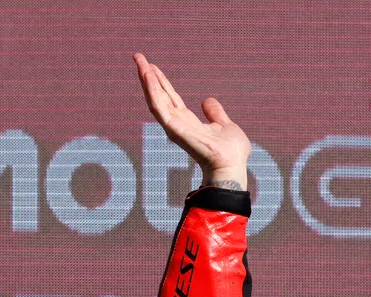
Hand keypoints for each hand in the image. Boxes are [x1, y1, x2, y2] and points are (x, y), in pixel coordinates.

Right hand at [133, 53, 250, 190]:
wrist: (232, 165)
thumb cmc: (231, 152)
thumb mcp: (225, 125)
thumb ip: (215, 113)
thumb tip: (207, 101)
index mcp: (188, 122)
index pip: (170, 98)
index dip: (161, 82)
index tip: (153, 66)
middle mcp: (178, 123)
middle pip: (159, 95)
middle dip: (148, 76)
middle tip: (138, 57)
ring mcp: (174, 126)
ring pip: (155, 99)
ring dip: (146, 79)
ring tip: (139, 60)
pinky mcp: (174, 128)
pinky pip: (158, 107)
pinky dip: (151, 90)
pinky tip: (147, 75)